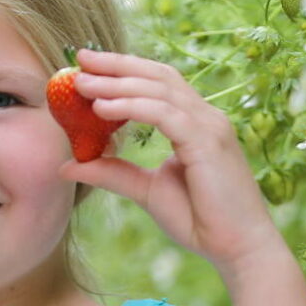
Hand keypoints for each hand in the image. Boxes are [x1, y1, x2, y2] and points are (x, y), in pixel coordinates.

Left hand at [60, 47, 281, 266]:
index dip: (124, 69)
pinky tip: (103, 108)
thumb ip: (112, 173)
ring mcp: (210, 126)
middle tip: (80, 57)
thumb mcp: (146, 191)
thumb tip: (68, 165)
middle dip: (117, 64)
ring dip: (118, 83)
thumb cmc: (200, 220)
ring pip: (159, 90)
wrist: (237, 248)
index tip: (86, 64)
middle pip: (158, 76)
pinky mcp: (208, 142)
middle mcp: (205, 117)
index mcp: (195, 123)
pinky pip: (165, 114)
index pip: (158, 83)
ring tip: (83, 83)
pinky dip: (132, 107)